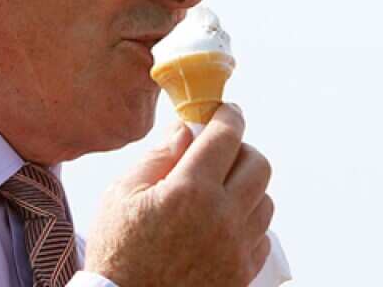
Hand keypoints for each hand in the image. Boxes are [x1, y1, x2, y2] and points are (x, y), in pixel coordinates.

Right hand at [84, 105, 274, 285]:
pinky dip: (249, 224)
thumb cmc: (117, 254)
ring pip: (265, 199)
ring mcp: (236, 248)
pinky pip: (262, 236)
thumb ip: (157, 156)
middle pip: (258, 164)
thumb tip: (185, 128)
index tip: (226, 111)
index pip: (226, 136)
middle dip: (241, 150)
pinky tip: (223, 225)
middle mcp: (222, 217)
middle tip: (220, 154)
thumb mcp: (121, 196)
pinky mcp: (242, 273)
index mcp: (190, 191)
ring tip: (219, 193)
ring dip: (247, 188)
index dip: (229, 116)